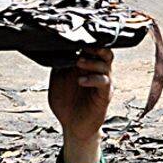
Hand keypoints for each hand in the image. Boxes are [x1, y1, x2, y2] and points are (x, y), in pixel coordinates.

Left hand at [49, 48, 112, 162]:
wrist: (72, 126)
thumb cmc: (66, 103)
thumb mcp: (58, 79)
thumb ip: (59, 63)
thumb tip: (56, 47)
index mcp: (88, 65)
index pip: (93, 47)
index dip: (87, 40)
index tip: (76, 35)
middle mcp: (98, 71)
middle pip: (106, 52)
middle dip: (96, 46)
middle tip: (83, 45)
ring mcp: (103, 83)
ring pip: (106, 65)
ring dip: (92, 62)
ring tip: (78, 63)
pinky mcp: (105, 95)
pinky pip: (104, 82)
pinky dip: (92, 79)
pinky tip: (80, 81)